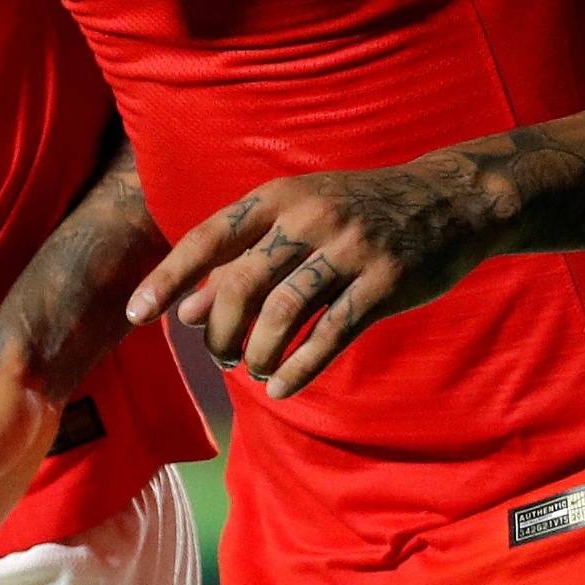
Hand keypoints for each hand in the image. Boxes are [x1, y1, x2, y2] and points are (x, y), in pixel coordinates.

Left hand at [133, 163, 502, 400]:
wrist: (448, 199)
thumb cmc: (357, 213)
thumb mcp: (297, 219)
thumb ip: (241, 259)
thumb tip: (182, 311)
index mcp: (279, 197)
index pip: (208, 239)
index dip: (168, 278)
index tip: (135, 315)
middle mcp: (310, 217)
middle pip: (241, 284)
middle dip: (219, 331)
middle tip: (220, 358)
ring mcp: (350, 248)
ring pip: (283, 313)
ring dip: (259, 353)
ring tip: (254, 371)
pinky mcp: (385, 282)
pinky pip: (332, 333)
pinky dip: (300, 368)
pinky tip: (282, 388)